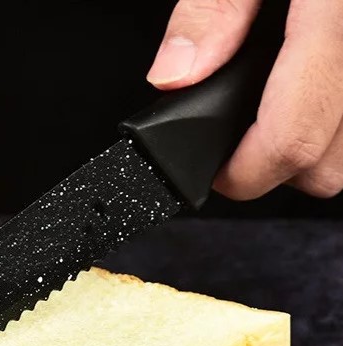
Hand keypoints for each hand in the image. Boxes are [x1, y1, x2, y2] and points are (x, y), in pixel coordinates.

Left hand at [147, 0, 342, 199]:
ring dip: (314, 143)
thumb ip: (215, 10)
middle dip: (276, 166)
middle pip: (330, 165)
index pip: (293, 139)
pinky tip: (310, 84)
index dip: (243, 173)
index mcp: (335, 21)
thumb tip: (175, 74)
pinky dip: (337, 115)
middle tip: (241, 134)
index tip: (215, 169)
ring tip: (279, 102)